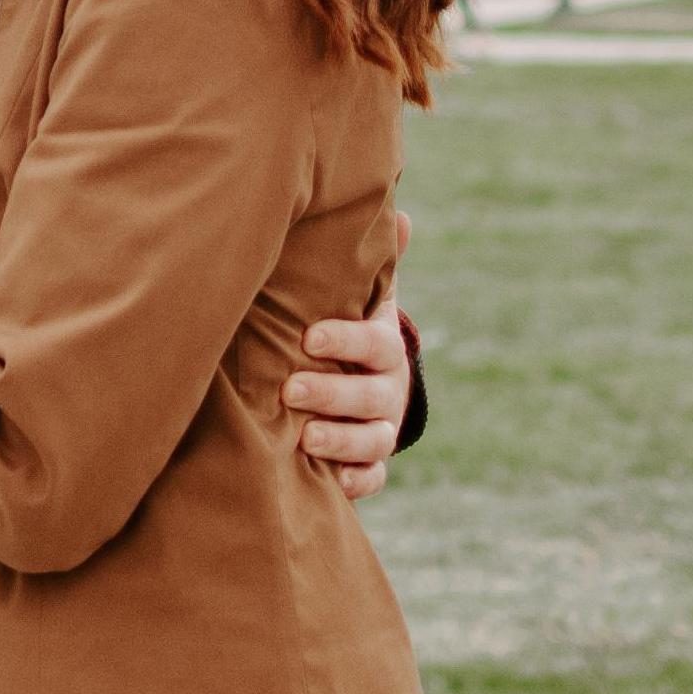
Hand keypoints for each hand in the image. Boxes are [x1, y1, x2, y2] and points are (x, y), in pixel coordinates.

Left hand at [284, 211, 414, 503]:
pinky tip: (331, 481)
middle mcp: (388, 390)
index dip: (347, 340)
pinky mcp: (369, 463)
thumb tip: (401, 213)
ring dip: (342, 440)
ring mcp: (382, 428)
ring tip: (304, 438)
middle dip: (334, 394)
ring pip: (373, 440)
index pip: (376, 344)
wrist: (358, 380)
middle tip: (291, 390)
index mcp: (382, 346)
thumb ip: (370, 264)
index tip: (310, 335)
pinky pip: (370, 478)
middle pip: (373, 396)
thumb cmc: (340, 328)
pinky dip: (354, 480)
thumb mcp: (356, 296)